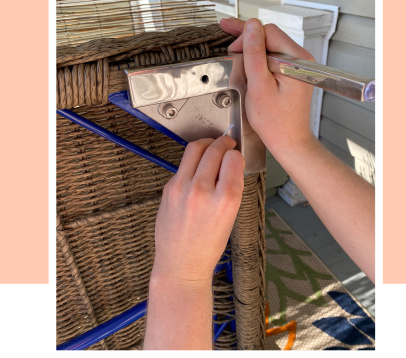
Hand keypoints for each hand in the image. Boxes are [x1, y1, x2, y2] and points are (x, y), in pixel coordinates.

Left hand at [151, 136, 244, 287]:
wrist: (181, 264)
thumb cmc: (209, 244)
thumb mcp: (231, 216)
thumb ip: (231, 187)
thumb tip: (231, 163)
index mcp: (226, 199)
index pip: (234, 159)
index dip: (237, 155)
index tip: (237, 157)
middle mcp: (203, 190)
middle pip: (215, 149)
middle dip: (224, 142)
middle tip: (228, 142)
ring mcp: (182, 188)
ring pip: (195, 149)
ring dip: (207, 144)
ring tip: (212, 147)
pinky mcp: (168, 189)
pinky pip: (183, 165)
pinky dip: (193, 162)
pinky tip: (198, 168)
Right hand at [219, 17, 314, 154]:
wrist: (288, 140)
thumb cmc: (275, 120)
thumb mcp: (259, 86)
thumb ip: (254, 54)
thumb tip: (251, 25)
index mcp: (296, 61)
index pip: (269, 33)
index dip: (247, 37)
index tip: (232, 48)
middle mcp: (300, 60)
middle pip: (270, 36)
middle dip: (248, 39)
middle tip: (226, 28)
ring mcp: (297, 66)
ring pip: (270, 46)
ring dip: (251, 48)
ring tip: (234, 48)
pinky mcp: (291, 72)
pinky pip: (273, 57)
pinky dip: (258, 57)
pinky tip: (245, 56)